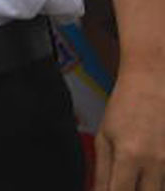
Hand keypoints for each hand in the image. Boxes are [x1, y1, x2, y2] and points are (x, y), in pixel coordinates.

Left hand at [93, 65, 164, 189]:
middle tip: (125, 184)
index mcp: (129, 156)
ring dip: (147, 186)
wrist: (153, 80)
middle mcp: (156, 162)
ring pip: (160, 188)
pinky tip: (150, 171)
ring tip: (135, 174)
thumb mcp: (105, 136)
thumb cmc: (124, 107)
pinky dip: (159, 177)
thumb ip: (101, 171)